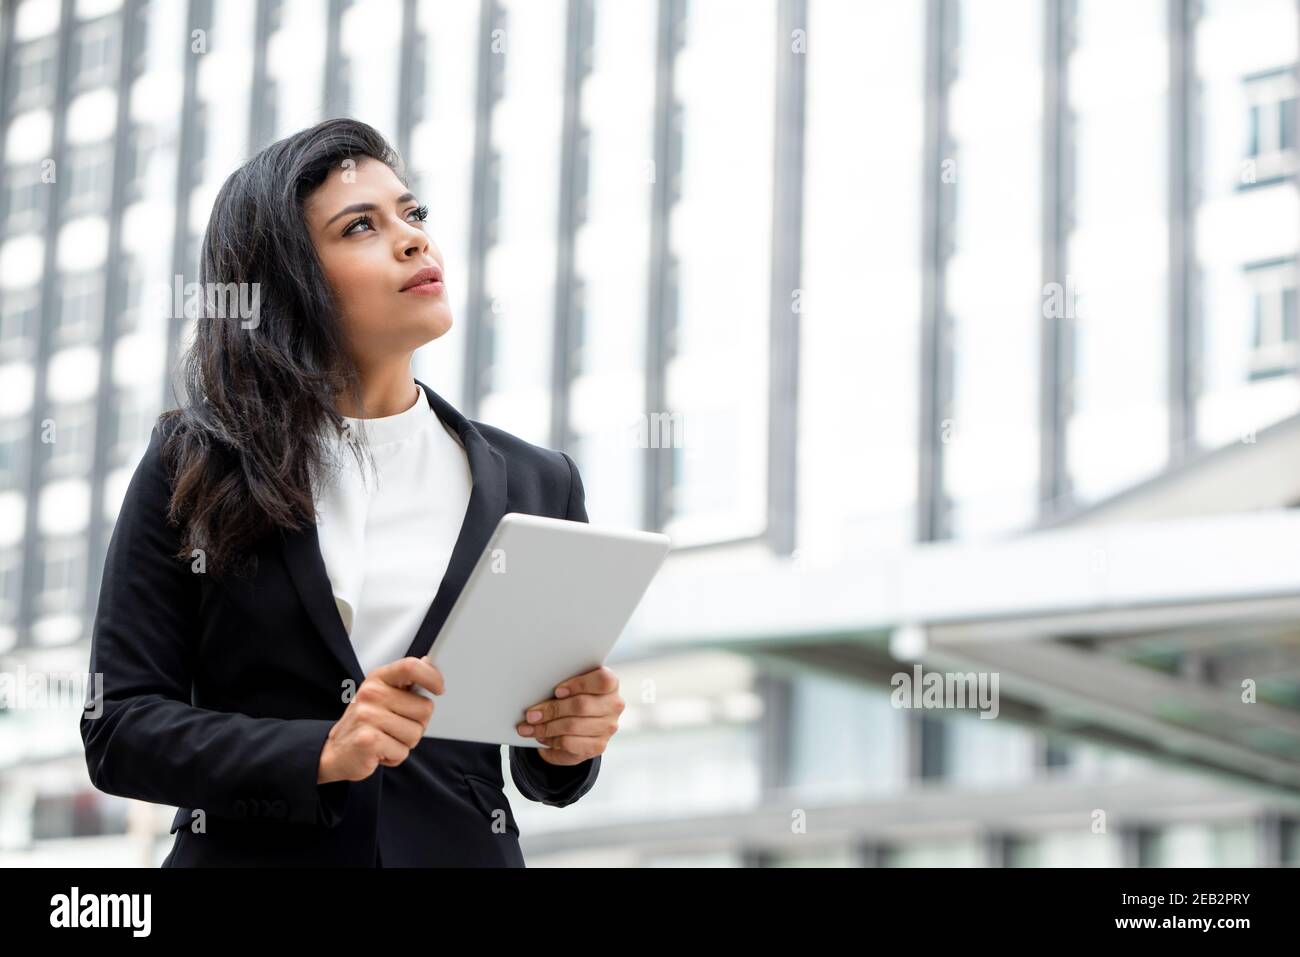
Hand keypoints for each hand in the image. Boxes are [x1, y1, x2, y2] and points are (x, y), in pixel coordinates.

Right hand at [318, 657, 443, 783]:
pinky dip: (395, 756)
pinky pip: (402, 751)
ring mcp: (367, 716)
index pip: (410, 666)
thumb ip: (405, 681)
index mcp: (377, 679)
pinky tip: (379, 751)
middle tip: (395, 726)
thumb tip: (427, 662)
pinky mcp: (368, 740)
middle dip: (417, 723)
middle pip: (424, 708)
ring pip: (416, 733)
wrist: (335, 752)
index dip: (431, 677)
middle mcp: (371, 694)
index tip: (439, 689)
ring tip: (386, 738)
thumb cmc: (364, 723)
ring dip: (405, 742)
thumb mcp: (381, 695)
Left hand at [516, 665, 622, 765]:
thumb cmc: (572, 699)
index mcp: (610, 683)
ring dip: (546, 727)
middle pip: (582, 705)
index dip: (579, 684)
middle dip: (552, 710)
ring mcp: (608, 727)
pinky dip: (552, 740)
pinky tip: (542, 737)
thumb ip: (562, 687)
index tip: (557, 691)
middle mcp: (614, 705)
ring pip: (573, 725)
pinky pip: (571, 743)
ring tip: (529, 727)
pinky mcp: (598, 745)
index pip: (602, 680)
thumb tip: (537, 696)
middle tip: (531, 714)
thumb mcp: (569, 688)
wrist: (579, 727)